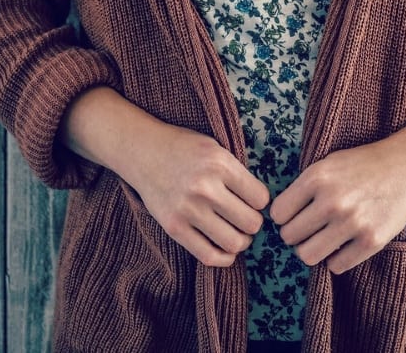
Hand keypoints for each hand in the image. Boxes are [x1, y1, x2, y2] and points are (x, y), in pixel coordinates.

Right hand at [115, 122, 270, 267]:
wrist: (142, 151)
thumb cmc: (183, 148)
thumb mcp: (215, 148)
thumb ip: (237, 173)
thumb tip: (263, 206)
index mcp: (219, 164)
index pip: (261, 198)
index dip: (260, 202)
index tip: (251, 200)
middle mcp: (205, 188)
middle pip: (251, 223)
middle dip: (252, 223)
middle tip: (244, 218)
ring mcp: (188, 210)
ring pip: (234, 243)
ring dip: (241, 241)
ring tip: (235, 232)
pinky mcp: (174, 227)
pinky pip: (209, 256)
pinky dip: (224, 258)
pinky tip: (224, 248)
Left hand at [269, 139, 405, 273]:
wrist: (405, 167)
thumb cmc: (360, 166)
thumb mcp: (326, 164)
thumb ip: (303, 188)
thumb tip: (277, 218)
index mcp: (317, 178)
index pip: (278, 213)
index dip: (283, 216)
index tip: (294, 215)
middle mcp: (332, 201)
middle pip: (289, 236)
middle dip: (295, 234)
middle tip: (307, 229)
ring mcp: (353, 223)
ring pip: (308, 255)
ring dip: (311, 250)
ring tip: (320, 240)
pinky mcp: (372, 241)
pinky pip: (336, 266)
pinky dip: (335, 259)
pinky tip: (342, 245)